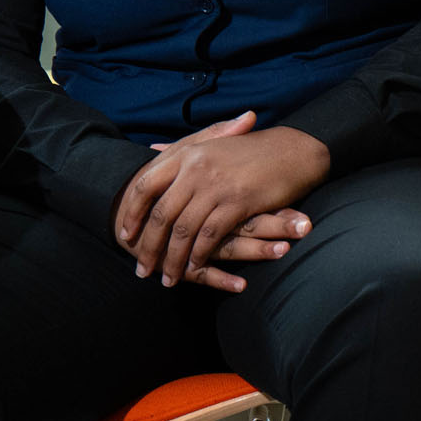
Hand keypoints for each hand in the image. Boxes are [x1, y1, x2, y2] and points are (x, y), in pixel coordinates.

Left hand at [113, 112, 330, 290]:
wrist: (293, 150)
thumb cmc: (253, 148)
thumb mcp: (214, 141)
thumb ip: (182, 147)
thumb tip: (151, 148)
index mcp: (188, 153)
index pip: (146, 185)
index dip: (133, 213)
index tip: (126, 234)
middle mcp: (197, 168)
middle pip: (161, 214)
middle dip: (149, 246)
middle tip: (142, 268)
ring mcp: (216, 185)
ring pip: (183, 230)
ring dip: (173, 260)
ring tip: (167, 278)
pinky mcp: (237, 202)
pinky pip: (209, 236)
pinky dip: (199, 256)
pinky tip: (195, 268)